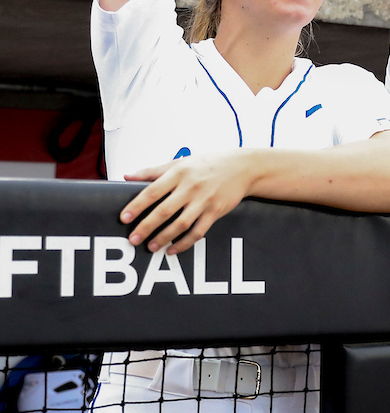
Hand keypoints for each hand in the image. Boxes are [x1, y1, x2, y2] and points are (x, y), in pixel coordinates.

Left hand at [120, 151, 257, 253]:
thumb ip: (153, 171)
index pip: (153, 191)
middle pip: (164, 210)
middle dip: (146, 226)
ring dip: (164, 238)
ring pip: (180, 224)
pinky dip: (184, 243)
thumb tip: (127, 176)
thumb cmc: (208, 164)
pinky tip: (172, 249)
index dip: (137, 205)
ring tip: (150, 246)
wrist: (242, 167)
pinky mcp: (215, 212)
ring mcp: (204, 201)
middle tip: (133, 239)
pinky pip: (198, 232)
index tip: (124, 218)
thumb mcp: (180, 162)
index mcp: (178, 173)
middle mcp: (191, 187)